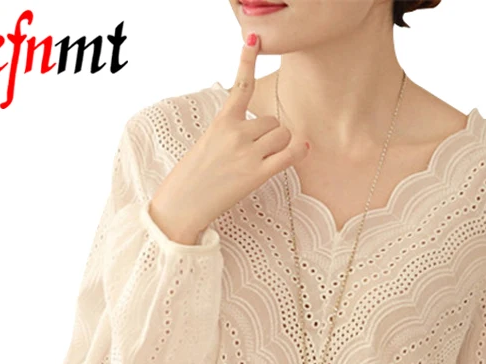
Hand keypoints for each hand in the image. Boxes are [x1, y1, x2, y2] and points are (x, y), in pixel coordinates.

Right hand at [149, 31, 309, 244]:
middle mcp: (236, 132)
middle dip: (269, 133)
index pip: (240, 85)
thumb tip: (263, 133)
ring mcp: (247, 153)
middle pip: (272, 120)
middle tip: (254, 151)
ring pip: (281, 135)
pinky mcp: (257, 174)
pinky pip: (288, 155)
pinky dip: (298, 151)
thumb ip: (230, 131)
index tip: (254, 38)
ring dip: (279, 145)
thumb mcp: (207, 143)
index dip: (247, 59)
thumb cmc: (194, 176)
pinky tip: (302, 149)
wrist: (183, 203)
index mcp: (222, 121)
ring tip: (261, 160)